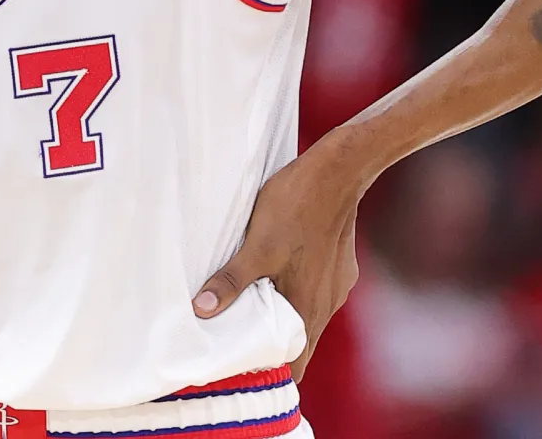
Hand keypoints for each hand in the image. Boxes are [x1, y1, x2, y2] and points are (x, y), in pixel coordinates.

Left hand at [192, 141, 362, 378]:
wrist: (339, 170)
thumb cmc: (297, 207)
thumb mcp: (257, 245)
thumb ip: (231, 280)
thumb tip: (202, 311)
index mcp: (308, 309)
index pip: (293, 362)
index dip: (269, 370)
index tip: (243, 369)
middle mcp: (327, 303)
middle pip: (298, 340)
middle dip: (270, 345)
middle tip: (237, 340)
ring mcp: (336, 284)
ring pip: (306, 313)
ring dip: (282, 315)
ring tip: (250, 308)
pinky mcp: (339, 264)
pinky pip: (315, 289)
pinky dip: (295, 291)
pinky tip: (275, 274)